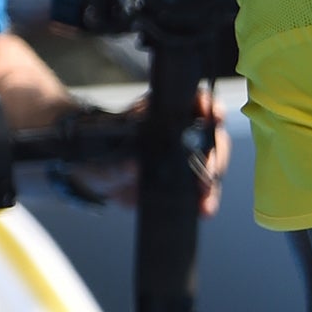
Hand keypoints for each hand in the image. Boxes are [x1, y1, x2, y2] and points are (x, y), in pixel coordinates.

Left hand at [57, 87, 230, 216]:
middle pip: (213, 136)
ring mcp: (187, 156)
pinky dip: (206, 199)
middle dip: (215, 155)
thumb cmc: (99, 156)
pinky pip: (204, 188)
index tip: (212, 116)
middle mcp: (182, 132)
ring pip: (213, 164)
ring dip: (212, 183)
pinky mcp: (187, 180)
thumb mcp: (102, 157)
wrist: (97, 180)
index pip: (195, 102)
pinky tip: (204, 209)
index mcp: (162, 114)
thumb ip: (115, 164)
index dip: (209, 106)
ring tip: (206, 202)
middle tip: (208, 174)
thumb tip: (133, 167)